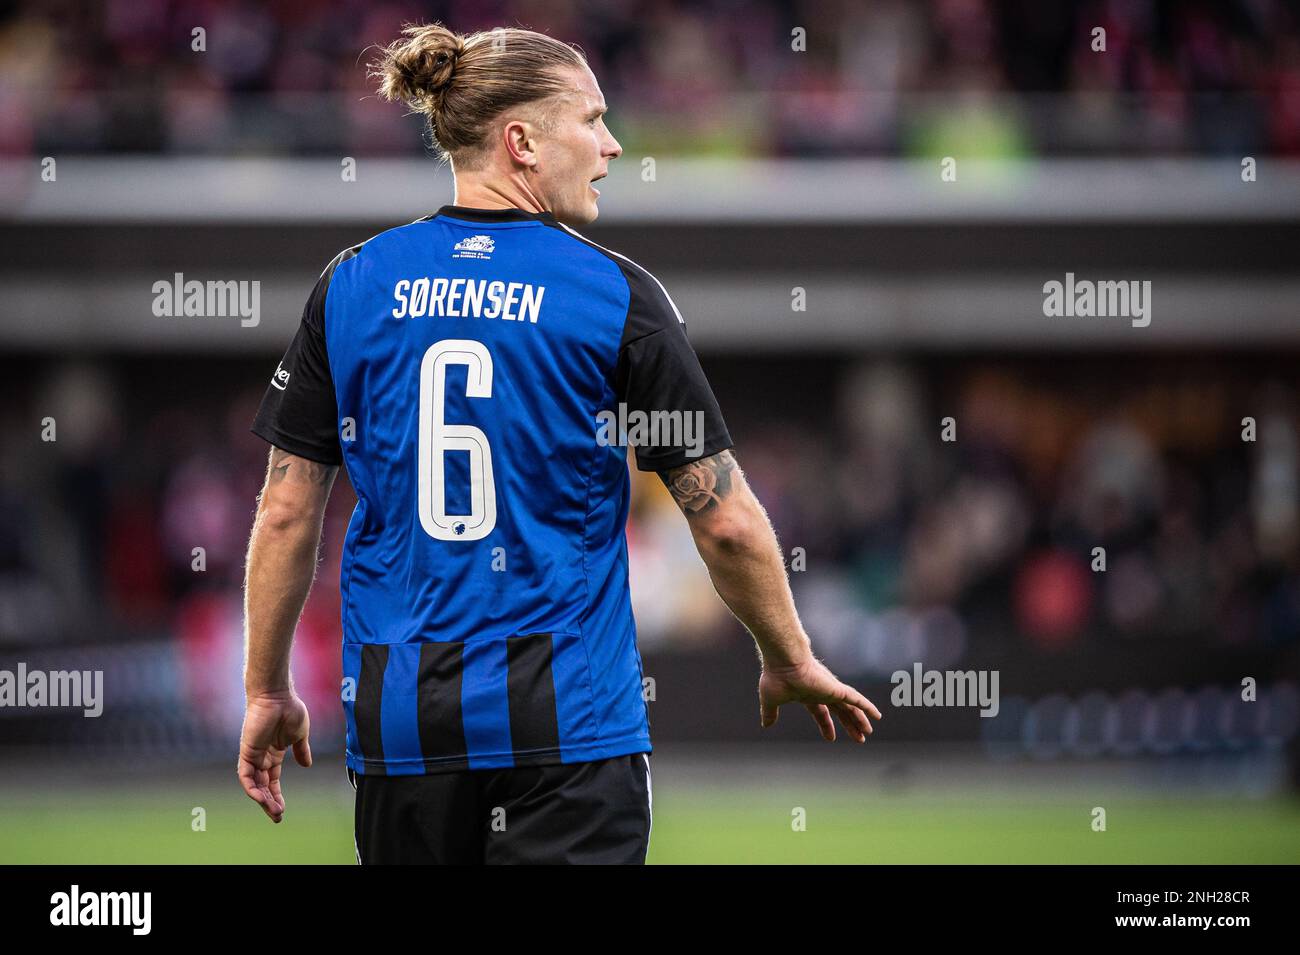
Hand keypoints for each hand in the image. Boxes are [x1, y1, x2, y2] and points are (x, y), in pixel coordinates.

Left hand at [237, 691, 311, 822]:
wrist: (278, 696)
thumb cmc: (290, 709)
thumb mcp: (300, 734)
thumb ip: (301, 750)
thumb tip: (306, 765)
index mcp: (274, 753)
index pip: (272, 780)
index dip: (277, 796)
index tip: (282, 810)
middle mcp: (261, 757)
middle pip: (263, 786)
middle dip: (270, 803)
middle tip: (277, 817)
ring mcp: (253, 755)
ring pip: (254, 785)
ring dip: (262, 799)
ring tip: (274, 812)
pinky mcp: (246, 752)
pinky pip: (246, 776)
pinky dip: (252, 788)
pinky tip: (260, 799)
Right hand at [759, 655, 881, 742]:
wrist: (783, 662)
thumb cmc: (776, 678)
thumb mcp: (771, 701)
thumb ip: (770, 713)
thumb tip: (765, 725)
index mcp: (808, 695)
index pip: (821, 712)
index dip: (826, 725)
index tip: (831, 738)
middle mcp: (822, 692)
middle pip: (840, 711)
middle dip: (849, 724)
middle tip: (858, 738)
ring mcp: (831, 690)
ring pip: (851, 707)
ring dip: (859, 720)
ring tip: (867, 733)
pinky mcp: (837, 689)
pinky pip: (857, 700)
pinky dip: (867, 707)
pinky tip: (877, 716)